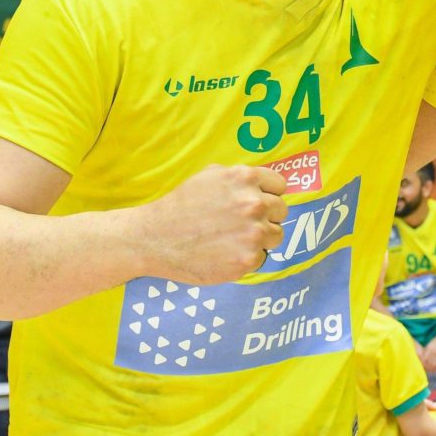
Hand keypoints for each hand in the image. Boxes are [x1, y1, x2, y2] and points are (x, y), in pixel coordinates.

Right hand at [139, 164, 287, 283]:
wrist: (155, 239)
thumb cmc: (181, 206)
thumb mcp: (210, 176)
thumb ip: (240, 178)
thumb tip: (264, 183)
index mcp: (246, 178)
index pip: (280, 186)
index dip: (269, 194)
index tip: (258, 203)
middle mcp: (254, 204)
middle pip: (281, 211)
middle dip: (266, 216)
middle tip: (242, 224)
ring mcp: (253, 233)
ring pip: (276, 236)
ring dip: (261, 239)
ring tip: (234, 239)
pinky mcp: (248, 260)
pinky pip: (261, 258)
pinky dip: (247, 258)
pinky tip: (225, 253)